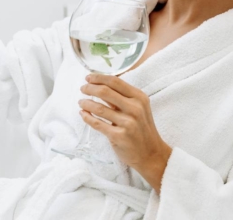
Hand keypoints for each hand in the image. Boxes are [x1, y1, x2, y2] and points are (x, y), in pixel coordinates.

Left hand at [79, 73, 171, 191]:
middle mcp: (135, 108)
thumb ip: (122, 97)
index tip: (88, 77)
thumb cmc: (141, 129)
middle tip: (82, 89)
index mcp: (139, 97)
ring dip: (86, 103)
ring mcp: (128, 123)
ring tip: (81, 102)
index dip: (99, 78)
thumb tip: (100, 85)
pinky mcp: (119, 136)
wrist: (151, 154)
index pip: (115, 82)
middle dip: (90, 88)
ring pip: (99, 108)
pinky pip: (98, 124)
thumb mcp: (138, 108)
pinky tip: (82, 114)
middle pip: (105, 92)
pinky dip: (87, 118)